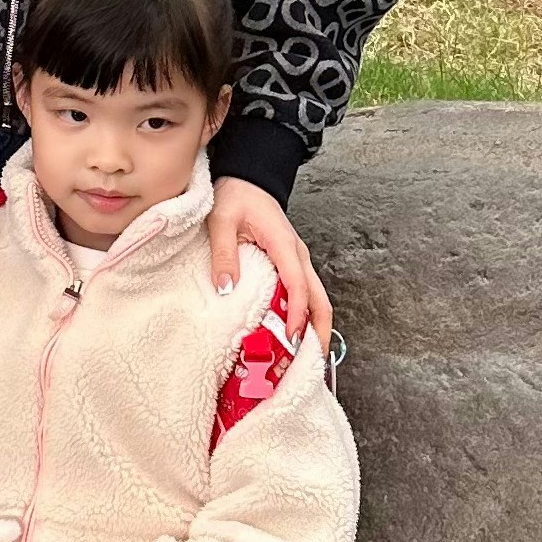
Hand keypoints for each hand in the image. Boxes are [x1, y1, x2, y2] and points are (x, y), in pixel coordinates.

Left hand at [208, 177, 331, 355]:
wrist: (248, 178)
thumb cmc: (237, 195)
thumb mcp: (222, 220)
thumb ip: (224, 253)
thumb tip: (226, 288)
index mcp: (284, 244)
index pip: (298, 285)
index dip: (299, 314)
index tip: (293, 339)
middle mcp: (297, 254)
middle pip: (319, 298)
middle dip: (319, 331)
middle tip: (309, 363)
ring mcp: (297, 259)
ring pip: (316, 297)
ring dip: (313, 326)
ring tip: (301, 357)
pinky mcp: (291, 263)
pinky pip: (303, 292)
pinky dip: (303, 315)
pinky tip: (291, 333)